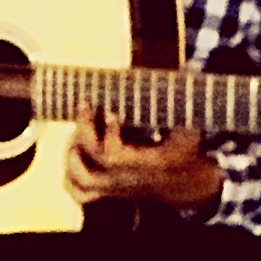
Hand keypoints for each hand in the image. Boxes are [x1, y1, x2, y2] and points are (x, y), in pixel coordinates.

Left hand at [67, 107, 221, 209]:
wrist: (186, 182)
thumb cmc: (186, 148)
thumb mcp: (191, 127)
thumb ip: (184, 103)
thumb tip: (190, 66)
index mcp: (146, 166)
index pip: (113, 156)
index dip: (108, 133)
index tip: (112, 112)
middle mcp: (127, 180)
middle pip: (90, 166)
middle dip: (83, 131)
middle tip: (86, 105)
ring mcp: (115, 187)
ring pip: (81, 179)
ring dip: (72, 151)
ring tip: (81, 125)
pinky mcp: (107, 191)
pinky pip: (79, 193)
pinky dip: (69, 175)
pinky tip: (76, 150)